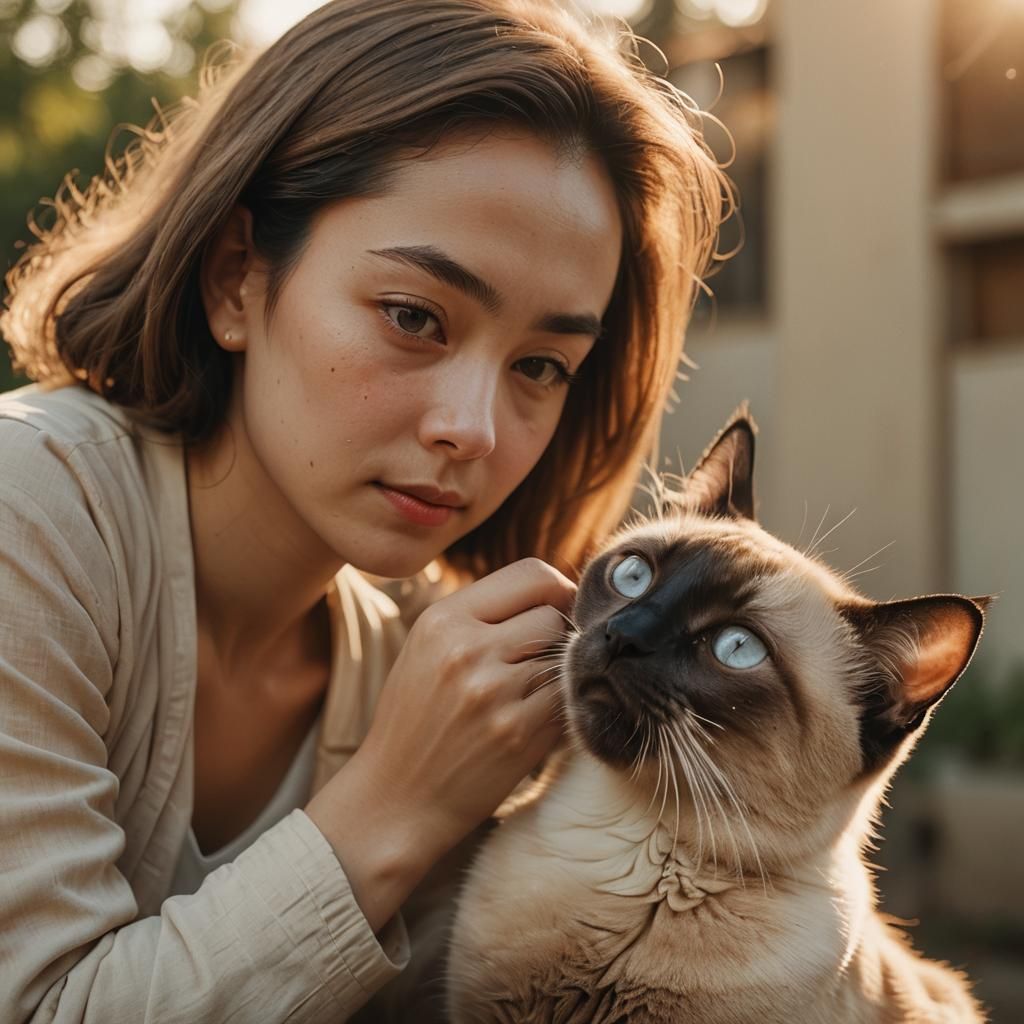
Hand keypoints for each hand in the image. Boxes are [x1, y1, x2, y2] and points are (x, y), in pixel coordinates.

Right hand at [306, 557, 573, 931]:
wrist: (396, 797)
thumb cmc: (414, 719)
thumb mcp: (427, 648)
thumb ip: (481, 615)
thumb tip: (553, 592)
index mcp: (443, 619)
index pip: (530, 574)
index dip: (557, 588)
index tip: (560, 606)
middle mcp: (468, 649)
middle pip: (553, 614)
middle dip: (559, 633)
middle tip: (546, 656)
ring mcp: (495, 693)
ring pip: (565, 657)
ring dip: (559, 672)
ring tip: (531, 690)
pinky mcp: (519, 734)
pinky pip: (567, 700)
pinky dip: (561, 706)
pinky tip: (534, 718)